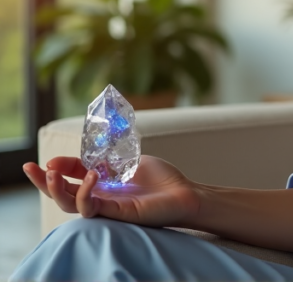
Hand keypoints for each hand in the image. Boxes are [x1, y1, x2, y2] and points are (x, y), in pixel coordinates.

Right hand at [23, 155, 201, 226]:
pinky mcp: (118, 214)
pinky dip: (86, 194)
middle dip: (43, 183)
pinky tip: (91, 177)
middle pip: (62, 196)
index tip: (48, 160)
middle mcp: (100, 197)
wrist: (185, 193)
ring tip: (53, 174)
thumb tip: (81, 153)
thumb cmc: (160, 179)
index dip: (57, 169)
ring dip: (58, 190)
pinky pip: (93, 209)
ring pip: (70, 206)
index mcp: (101, 184)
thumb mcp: (127, 161)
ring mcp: (107, 207)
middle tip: (32, 169)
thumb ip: (104, 158)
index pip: (70, 179)